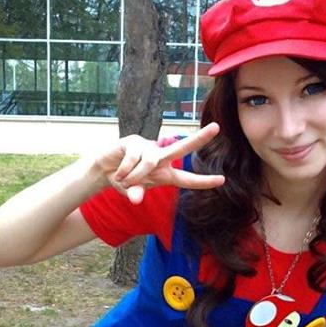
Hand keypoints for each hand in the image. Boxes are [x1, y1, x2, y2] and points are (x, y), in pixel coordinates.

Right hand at [90, 122, 223, 203]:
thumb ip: (136, 194)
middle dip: (199, 139)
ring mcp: (148, 148)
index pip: (187, 179)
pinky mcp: (134, 141)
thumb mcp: (131, 192)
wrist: (104, 170)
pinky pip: (133, 159)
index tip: (221, 180)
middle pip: (182, 148)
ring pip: (150, 162)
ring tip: (123, 180)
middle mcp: (160, 158)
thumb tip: (136, 198)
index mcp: (165, 174)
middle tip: (216, 127)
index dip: (203, 181)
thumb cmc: (124, 181)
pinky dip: (124, 170)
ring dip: (135, 176)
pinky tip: (118, 172)